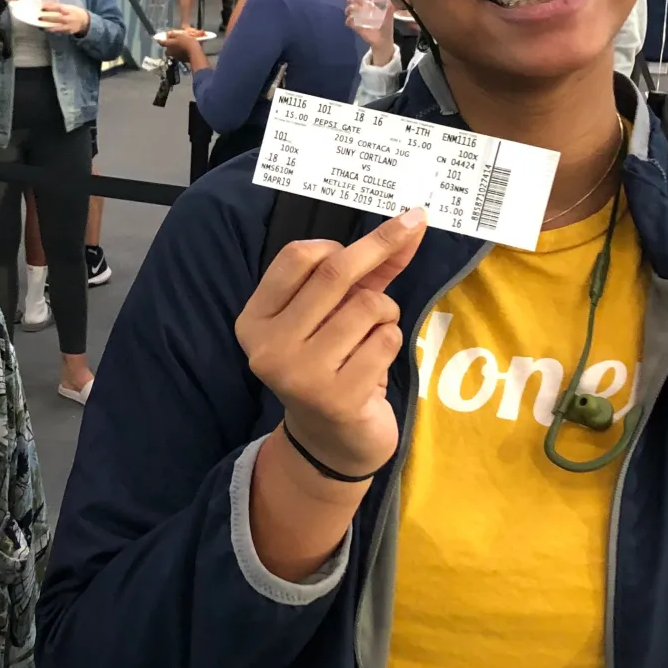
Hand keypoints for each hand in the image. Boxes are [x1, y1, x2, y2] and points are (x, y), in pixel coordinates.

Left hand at [38, 0, 89, 35]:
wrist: (84, 21)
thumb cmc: (73, 12)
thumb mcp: (68, 6)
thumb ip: (58, 5)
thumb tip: (45, 3)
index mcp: (69, 10)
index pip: (59, 8)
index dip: (50, 7)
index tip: (42, 7)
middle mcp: (69, 18)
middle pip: (58, 18)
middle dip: (48, 18)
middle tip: (39, 17)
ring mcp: (68, 26)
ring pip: (57, 27)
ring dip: (48, 27)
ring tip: (40, 26)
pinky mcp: (67, 31)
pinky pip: (58, 31)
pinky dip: (51, 30)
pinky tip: (45, 29)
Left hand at [159, 27, 203, 63]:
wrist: (195, 53)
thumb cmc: (187, 41)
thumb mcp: (180, 35)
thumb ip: (172, 34)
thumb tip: (167, 34)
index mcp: (169, 45)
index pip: (161, 42)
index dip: (159, 40)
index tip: (157, 39)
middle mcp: (170, 52)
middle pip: (167, 50)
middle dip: (168, 47)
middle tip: (173, 43)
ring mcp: (175, 57)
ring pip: (172, 53)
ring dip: (174, 50)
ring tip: (180, 47)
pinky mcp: (181, 60)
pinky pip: (178, 56)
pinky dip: (180, 53)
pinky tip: (184, 51)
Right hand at [236, 208, 425, 479]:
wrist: (331, 442)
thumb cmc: (333, 364)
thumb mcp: (336, 314)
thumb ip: (366, 272)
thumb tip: (410, 225)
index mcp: (256, 320)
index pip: (295, 257)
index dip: (340, 241)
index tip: (372, 238)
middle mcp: (269, 346)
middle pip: (334, 273)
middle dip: (379, 247)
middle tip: (412, 225)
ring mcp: (300, 375)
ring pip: (368, 306)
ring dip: (386, 313)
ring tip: (372, 337)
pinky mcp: (336, 398)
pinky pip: (385, 341)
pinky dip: (391, 343)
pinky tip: (374, 364)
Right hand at [344, 0, 395, 63]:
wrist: (384, 40)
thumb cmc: (386, 27)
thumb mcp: (389, 16)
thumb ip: (390, 9)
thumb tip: (392, 1)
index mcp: (370, 8)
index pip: (363, 0)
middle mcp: (363, 13)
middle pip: (354, 4)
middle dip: (351, 1)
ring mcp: (359, 20)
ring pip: (350, 12)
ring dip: (349, 9)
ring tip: (350, 10)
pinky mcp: (357, 27)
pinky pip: (350, 23)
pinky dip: (349, 21)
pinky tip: (350, 20)